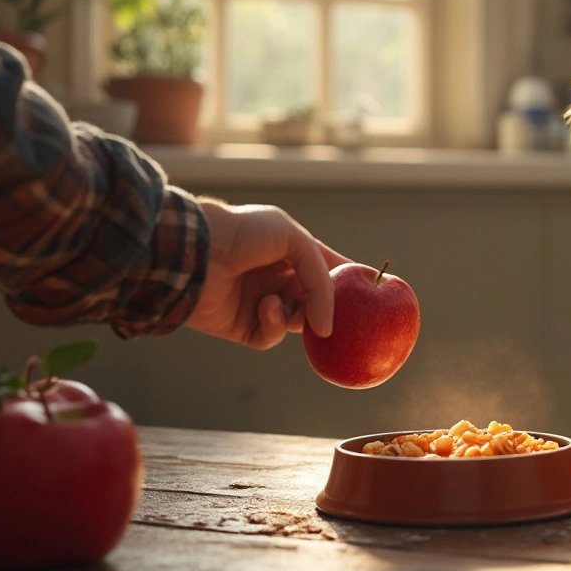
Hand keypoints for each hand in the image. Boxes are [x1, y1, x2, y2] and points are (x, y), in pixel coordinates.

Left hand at [185, 198, 350, 349]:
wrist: (195, 251)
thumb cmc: (244, 233)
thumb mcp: (295, 240)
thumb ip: (320, 279)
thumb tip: (327, 326)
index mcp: (287, 251)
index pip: (326, 268)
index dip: (349, 279)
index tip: (375, 291)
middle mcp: (275, 277)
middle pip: (315, 300)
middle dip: (327, 307)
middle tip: (343, 315)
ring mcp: (259, 303)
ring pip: (297, 322)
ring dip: (299, 315)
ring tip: (291, 305)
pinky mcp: (242, 327)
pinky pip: (270, 336)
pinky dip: (274, 325)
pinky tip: (265, 307)